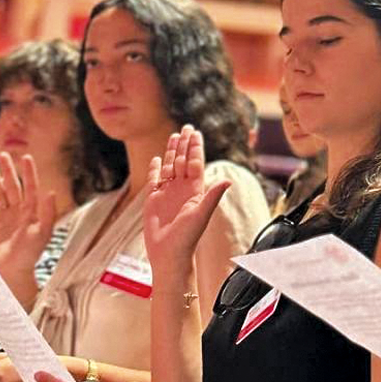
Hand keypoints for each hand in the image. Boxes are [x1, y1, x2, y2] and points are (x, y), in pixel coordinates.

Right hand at [0, 153, 55, 303]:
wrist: (11, 272)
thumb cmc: (30, 254)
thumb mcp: (42, 232)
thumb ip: (47, 212)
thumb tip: (50, 192)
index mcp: (31, 211)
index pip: (30, 187)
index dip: (28, 172)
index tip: (26, 156)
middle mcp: (17, 212)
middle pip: (12, 186)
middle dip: (8, 171)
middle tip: (3, 154)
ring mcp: (2, 218)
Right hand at [142, 127, 229, 273]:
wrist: (169, 255)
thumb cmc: (187, 238)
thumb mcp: (201, 214)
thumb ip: (212, 196)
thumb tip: (227, 180)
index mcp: (195, 190)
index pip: (196, 163)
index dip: (196, 147)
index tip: (196, 132)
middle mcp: (182, 189)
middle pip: (184, 160)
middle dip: (185, 144)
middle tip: (187, 126)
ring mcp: (168, 193)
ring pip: (170, 166)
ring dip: (172, 151)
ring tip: (174, 136)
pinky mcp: (153, 200)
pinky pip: (155, 180)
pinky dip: (155, 169)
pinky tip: (157, 158)